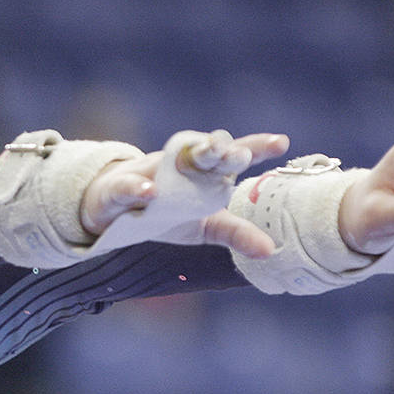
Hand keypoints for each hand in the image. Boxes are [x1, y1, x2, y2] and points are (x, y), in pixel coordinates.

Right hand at [81, 131, 289, 257]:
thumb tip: (270, 251)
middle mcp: (180, 167)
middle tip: (241, 153)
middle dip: (224, 150)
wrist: (112, 210)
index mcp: (204, 174)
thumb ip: (235, 233)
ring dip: (191, 155)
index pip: (233, 158)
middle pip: (206, 153)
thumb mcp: (203, 227)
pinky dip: (138, 188)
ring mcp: (151, 174)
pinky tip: (150, 192)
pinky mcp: (121, 190)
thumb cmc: (164, 212)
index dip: (256, 147)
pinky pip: (129, 187)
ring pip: (171, 160)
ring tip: (213, 150)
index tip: (281, 142)